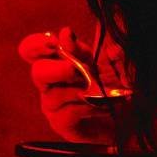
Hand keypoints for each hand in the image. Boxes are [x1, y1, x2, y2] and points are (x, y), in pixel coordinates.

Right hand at [18, 26, 126, 143]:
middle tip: (75, 71)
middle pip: (38, 72)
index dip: (35, 45)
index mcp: (55, 61)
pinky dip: (88, 107)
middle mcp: (48, 82)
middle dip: (58, 70)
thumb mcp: (100, 62)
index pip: (30, 49)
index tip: (53, 44)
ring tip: (102, 93)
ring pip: (54, 94)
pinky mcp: (60, 123)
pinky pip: (68, 112)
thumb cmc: (111, 86)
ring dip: (82, 91)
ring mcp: (52, 104)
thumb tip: (65, 33)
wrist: (125, 118)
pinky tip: (103, 107)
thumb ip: (81, 50)